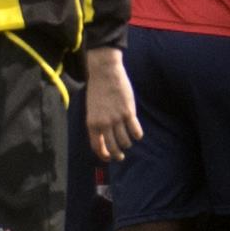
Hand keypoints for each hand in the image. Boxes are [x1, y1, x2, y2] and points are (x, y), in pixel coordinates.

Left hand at [82, 47, 141, 162]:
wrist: (105, 72)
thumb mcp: (92, 110)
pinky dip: (137, 135)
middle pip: (113, 148)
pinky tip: (137, 134)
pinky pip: (135, 131)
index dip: (104, 155)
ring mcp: (117, 118)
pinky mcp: (128, 112)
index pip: (97, 147)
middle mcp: (104, 124)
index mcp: (92, 123)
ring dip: (128, 143)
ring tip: (128, 140)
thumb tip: (104, 139)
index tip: (109, 158)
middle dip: (118, 155)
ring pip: (125, 141)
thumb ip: (97, 124)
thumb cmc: (98, 90)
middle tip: (121, 156)